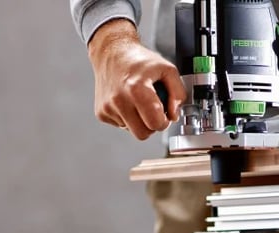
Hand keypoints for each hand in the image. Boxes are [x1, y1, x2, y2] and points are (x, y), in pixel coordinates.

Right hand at [87, 19, 185, 139]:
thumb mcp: (167, 69)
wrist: (112, 52)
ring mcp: (108, 107)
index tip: (164, 114)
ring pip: (131, 130)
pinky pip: (120, 125)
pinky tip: (127, 102)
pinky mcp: (101, 112)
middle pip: (142, 134)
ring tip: (138, 101)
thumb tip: (174, 115)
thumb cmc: (139, 60)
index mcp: (136, 88)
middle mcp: (119, 100)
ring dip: (138, 120)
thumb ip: (178, 93)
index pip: (154, 123)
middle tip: (153, 111)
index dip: (164, 122)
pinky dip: (127, 117)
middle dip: (151, 126)